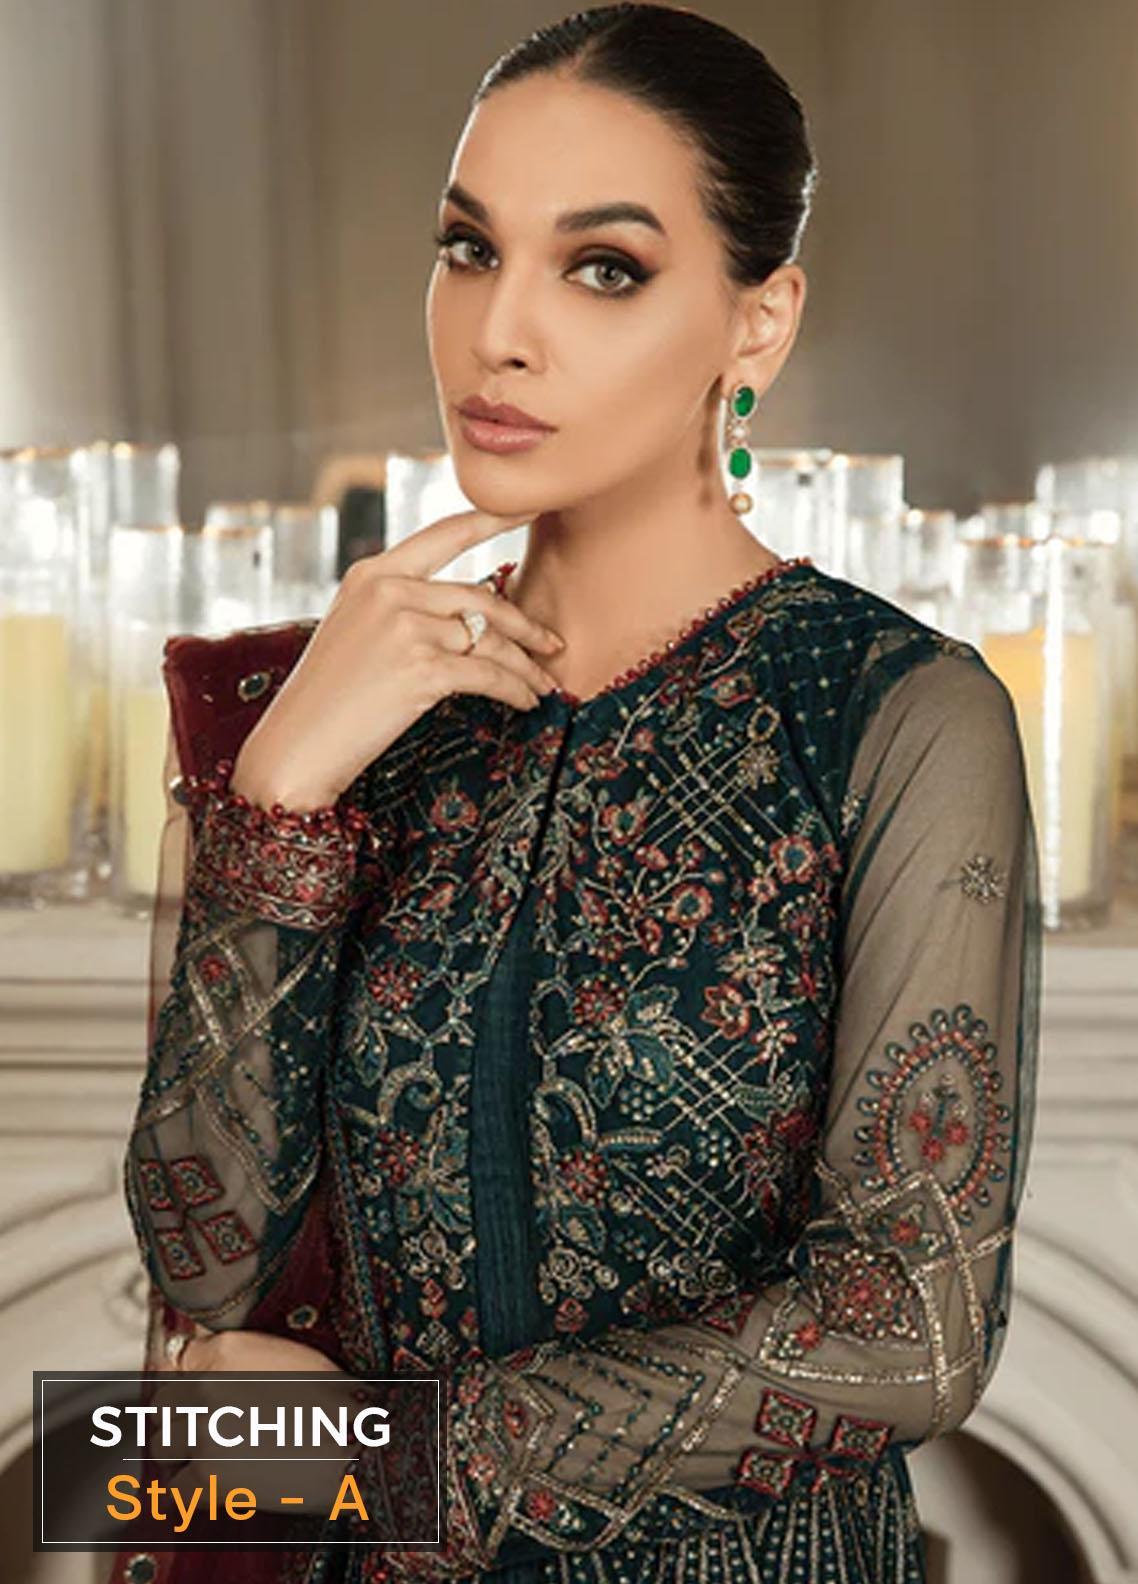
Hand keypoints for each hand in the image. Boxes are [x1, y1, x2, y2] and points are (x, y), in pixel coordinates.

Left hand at [151, 1325, 357, 1516]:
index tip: (201, 1395)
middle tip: (209, 1430)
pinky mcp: (208, 1474)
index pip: (181, 1359)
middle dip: (182, 1416)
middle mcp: (206, 1382)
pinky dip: (189, 1488)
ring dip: (181, 1451)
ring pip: (163, 1443)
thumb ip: (238, 1357)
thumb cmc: (331, 1401)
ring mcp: (203, 1430)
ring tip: (211, 1456)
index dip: (192, 1379)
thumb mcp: (285, 1356)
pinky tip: (211, 1483)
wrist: (355, 1444)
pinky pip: (175, 1486)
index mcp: (226, 1348)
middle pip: (165, 1401)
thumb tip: (197, 1363)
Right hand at [231, 507, 565, 809]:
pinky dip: (515, 689)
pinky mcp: (421, 668)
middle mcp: (389, 591)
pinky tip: (526, 701)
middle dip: (525, 624)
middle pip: (481, 597)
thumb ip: (400, 608)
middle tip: (552, 644)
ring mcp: (405, 628)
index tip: (529, 510)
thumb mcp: (355, 632)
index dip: (492, 519)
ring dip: (524, 665)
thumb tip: (465, 615)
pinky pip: (488, 674)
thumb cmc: (328, 699)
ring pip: (491, 639)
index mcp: (372, 574)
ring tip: (542, 685)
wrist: (297, 746)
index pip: (444, 535)